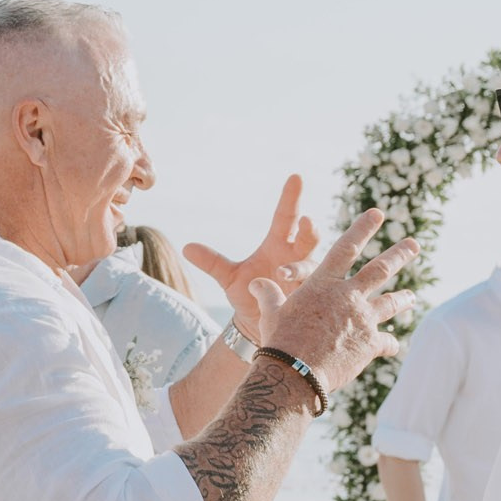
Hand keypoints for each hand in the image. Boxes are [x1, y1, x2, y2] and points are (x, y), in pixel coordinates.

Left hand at [183, 174, 319, 342]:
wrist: (258, 323)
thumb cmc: (248, 293)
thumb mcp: (228, 277)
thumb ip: (212, 262)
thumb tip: (186, 247)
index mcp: (278, 244)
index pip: (285, 217)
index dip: (290, 198)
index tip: (295, 177)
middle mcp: (296, 257)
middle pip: (308, 237)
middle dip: (310, 229)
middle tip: (307, 221)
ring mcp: (306, 278)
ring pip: (310, 266)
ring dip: (299, 268)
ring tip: (282, 274)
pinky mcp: (310, 298)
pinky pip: (314, 292)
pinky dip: (307, 294)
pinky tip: (293, 299)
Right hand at [256, 210, 420, 396]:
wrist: (294, 372)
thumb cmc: (280, 340)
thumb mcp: (271, 314)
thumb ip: (268, 295)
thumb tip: (255, 283)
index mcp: (323, 284)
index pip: (346, 248)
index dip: (362, 228)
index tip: (377, 213)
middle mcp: (348, 296)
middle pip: (380, 270)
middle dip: (398, 254)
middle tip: (414, 245)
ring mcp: (362, 319)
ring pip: (390, 303)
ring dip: (402, 298)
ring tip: (411, 296)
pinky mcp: (370, 343)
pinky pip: (387, 341)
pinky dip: (390, 343)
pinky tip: (393, 345)